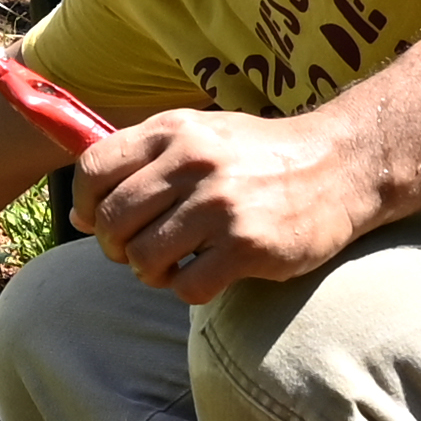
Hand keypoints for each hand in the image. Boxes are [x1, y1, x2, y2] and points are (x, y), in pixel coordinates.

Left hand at [69, 108, 389, 303]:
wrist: (342, 165)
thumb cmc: (260, 157)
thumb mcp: (201, 137)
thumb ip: (141, 166)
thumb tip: (78, 215)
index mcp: (174, 131)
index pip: (94, 169)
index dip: (85, 204)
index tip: (99, 221)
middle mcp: (193, 163)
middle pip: (111, 220)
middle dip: (115, 246)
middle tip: (139, 251)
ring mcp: (220, 205)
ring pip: (143, 258)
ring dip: (151, 272)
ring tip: (175, 264)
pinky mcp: (247, 245)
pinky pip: (187, 286)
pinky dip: (189, 289)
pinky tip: (208, 274)